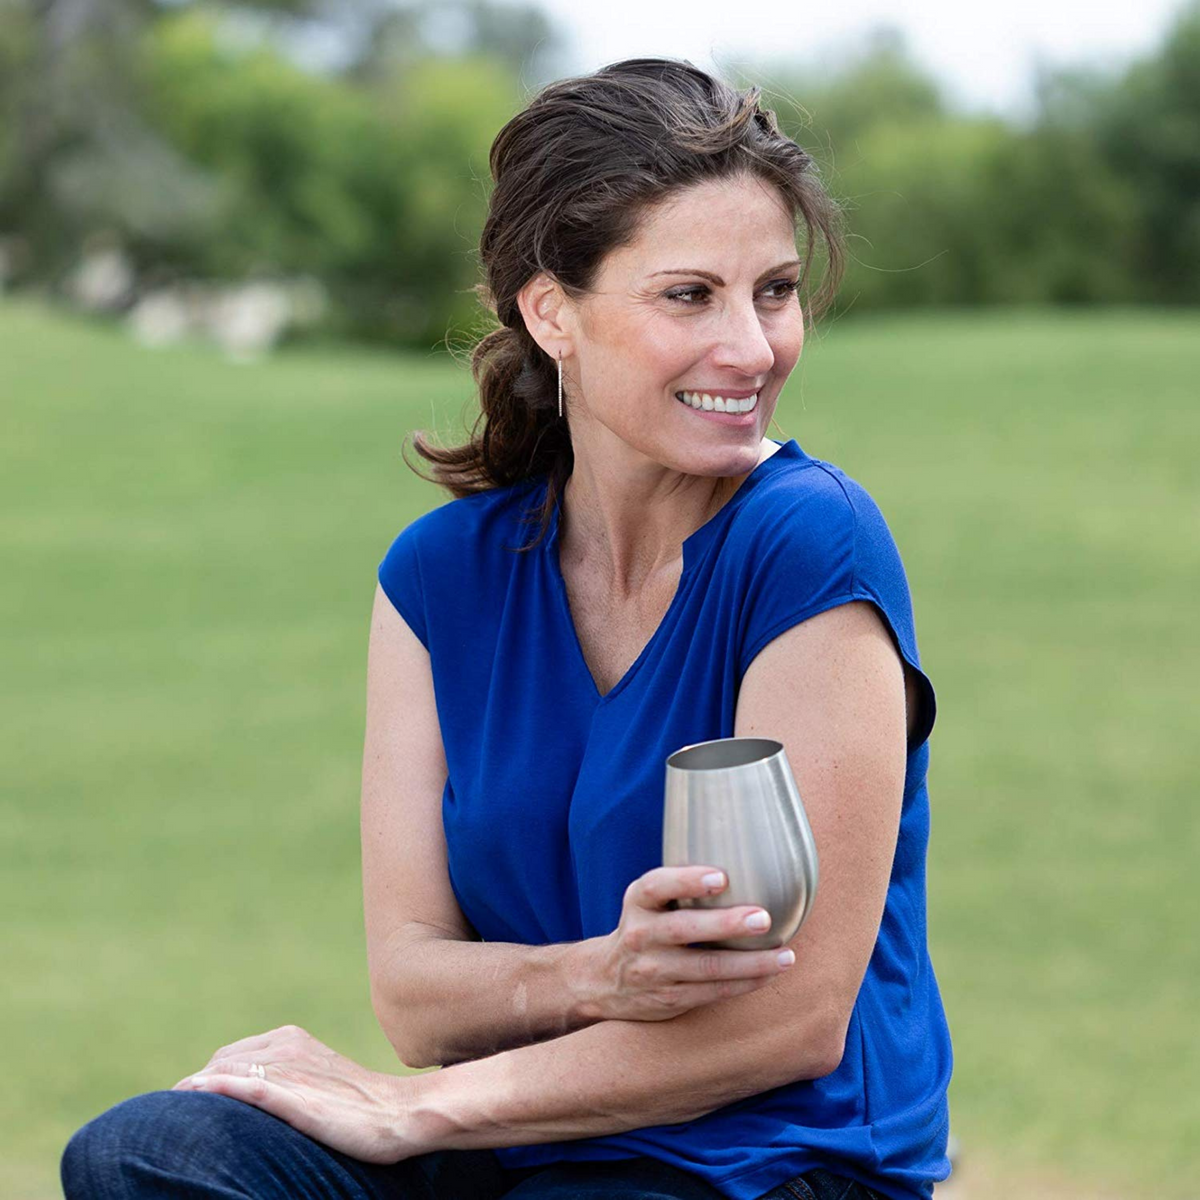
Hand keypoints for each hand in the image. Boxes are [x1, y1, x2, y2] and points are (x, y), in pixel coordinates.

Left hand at [171, 1024, 423, 1164]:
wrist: (399, 1114)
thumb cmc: (362, 1105)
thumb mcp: (319, 1081)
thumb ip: (287, 1078)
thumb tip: (251, 1092)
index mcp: (291, 1038)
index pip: (231, 1055)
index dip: (208, 1079)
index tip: (190, 1105)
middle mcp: (286, 1046)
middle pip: (221, 1062)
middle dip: (196, 1086)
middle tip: (174, 1120)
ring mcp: (290, 1070)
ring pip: (226, 1072)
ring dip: (195, 1091)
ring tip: (169, 1122)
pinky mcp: (295, 1097)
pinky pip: (246, 1088)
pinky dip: (217, 1089)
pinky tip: (196, 1095)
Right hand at [579, 866, 795, 1022]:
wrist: (606, 981)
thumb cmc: (646, 927)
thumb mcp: (648, 902)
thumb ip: (680, 886)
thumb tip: (746, 860)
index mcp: (639, 902)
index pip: (657, 886)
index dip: (687, 880)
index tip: (721, 877)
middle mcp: (641, 935)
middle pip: (684, 928)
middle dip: (726, 925)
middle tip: (764, 918)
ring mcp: (654, 970)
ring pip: (705, 967)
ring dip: (750, 962)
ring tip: (785, 956)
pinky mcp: (670, 998)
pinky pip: (713, 992)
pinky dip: (745, 983)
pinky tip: (770, 973)